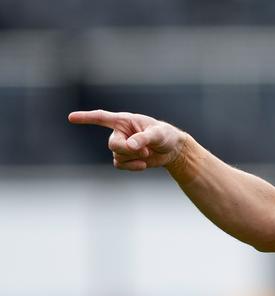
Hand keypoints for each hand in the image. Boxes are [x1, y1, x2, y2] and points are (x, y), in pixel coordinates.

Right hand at [68, 110, 187, 170]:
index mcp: (124, 121)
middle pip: (113, 144)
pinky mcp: (125, 158)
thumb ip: (143, 138)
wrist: (172, 150)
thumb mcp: (158, 134)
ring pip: (117, 156)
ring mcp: (121, 146)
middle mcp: (120, 132)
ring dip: (133, 158)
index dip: (86, 118)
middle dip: (127, 150)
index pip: (101, 118)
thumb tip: (130, 146)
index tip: (71, 117)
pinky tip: (143, 165)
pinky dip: (132, 167)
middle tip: (145, 150)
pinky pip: (120, 165)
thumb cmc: (165, 135)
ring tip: (147, 153)